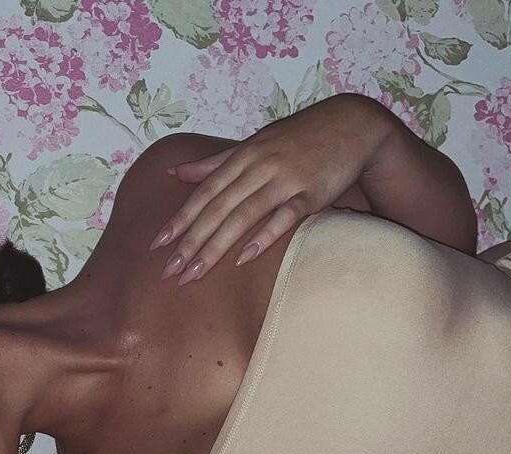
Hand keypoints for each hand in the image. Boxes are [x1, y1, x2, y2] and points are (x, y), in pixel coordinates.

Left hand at [150, 93, 390, 285]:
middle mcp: (259, 167)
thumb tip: (176, 174)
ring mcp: (286, 180)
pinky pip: (285, 217)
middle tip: (169, 272)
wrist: (353, 123)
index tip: (157, 246)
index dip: (180, 220)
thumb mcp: (254, 144)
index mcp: (242, 156)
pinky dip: (264, 236)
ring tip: (194, 273)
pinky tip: (243, 258)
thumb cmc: (298, 137)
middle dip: (190, 242)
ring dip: (216, 247)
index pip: (204, 193)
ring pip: (243, 216)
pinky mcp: (312, 193)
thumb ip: (215, 163)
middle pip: (217, 209)